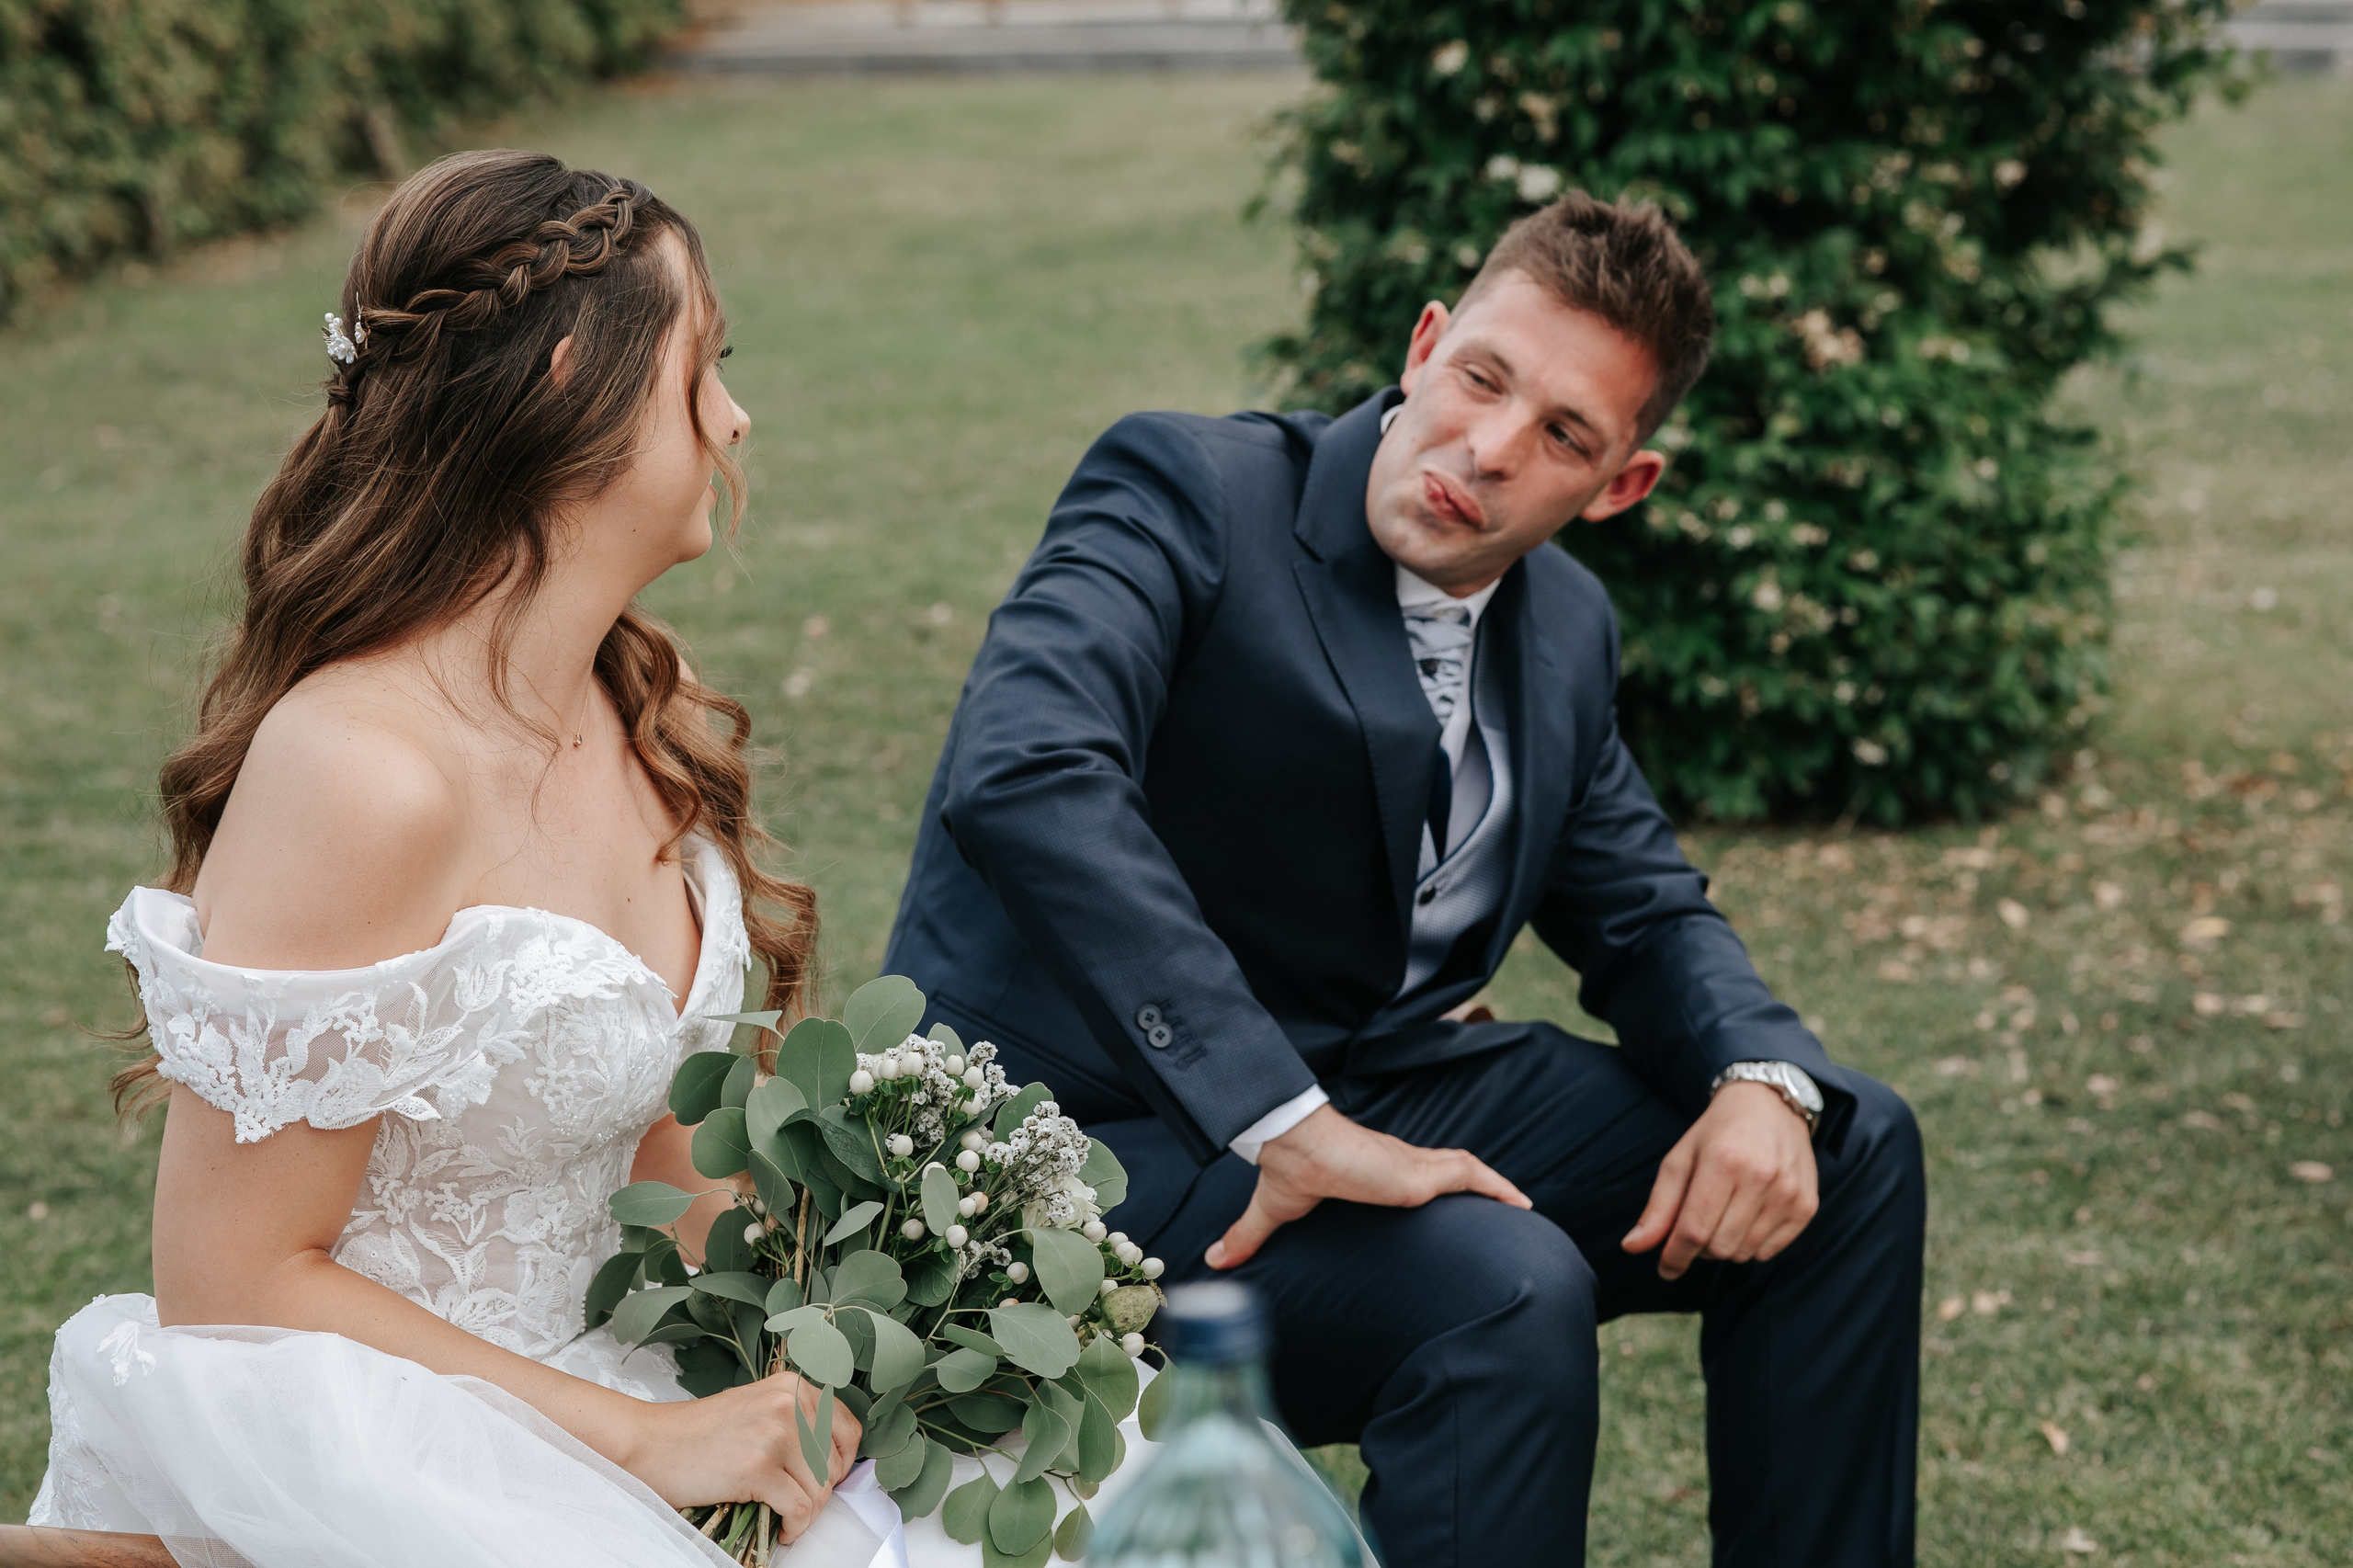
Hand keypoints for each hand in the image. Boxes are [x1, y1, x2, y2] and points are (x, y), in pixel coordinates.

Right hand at [622, 1370, 861, 1539]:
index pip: (848, 1429)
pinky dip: (794, 1527)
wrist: (648, 1444)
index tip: (825, 1480)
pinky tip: (782, 1530)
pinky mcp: (758, 1467)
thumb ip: (794, 1421)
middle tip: (797, 1503)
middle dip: (820, 1492)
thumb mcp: (756, 1407)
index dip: (842, 1463)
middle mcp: (789, 1403)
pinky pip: (800, 1509)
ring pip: (821, 1490)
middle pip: (835, 1464)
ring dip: (806, 1513)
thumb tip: (830, 1459)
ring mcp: (775, 1433)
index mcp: (792, 1386)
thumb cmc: (697, 1433)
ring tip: (786, 1517)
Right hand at [1205, 1105, 1530, 1269]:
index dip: (1437, 1184)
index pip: (1417, 1174)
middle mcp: (1402, 1165)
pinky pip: (1471, 1173)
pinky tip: (1521, 1203)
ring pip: (1465, 1170)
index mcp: (1376, 1172)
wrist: (1295, 1146)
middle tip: (1505, 1213)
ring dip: (1494, 1188)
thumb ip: (1250, 1237)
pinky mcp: (1422, 1172)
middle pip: (1450, 1172)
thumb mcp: (1276, 1213)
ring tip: (1524, 1209)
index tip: (1452, 1204)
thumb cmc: (1291, 1171)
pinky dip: (1497, 1185)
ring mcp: (1414, 1167)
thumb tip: (1211, 1262)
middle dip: (1477, 1190)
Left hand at [1620, 1081, 1818, 1279]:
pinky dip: (1751, 1245)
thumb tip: (1632, 1247)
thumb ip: (1658, 1207)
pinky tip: (1747, 1217)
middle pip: (1719, 1247)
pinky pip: (1769, 1251)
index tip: (1665, 1268)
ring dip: (1725, 1246)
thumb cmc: (1717, 1134)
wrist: (1770, 1105)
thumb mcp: (1680, 1160)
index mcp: (1723, 1162)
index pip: (1693, 1230)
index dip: (1674, 1256)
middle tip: (1697, 1224)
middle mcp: (1761, 1177)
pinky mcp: (1807, 1205)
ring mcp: (1788, 1193)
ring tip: (1722, 1215)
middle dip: (1699, 1247)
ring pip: (1744, 1253)